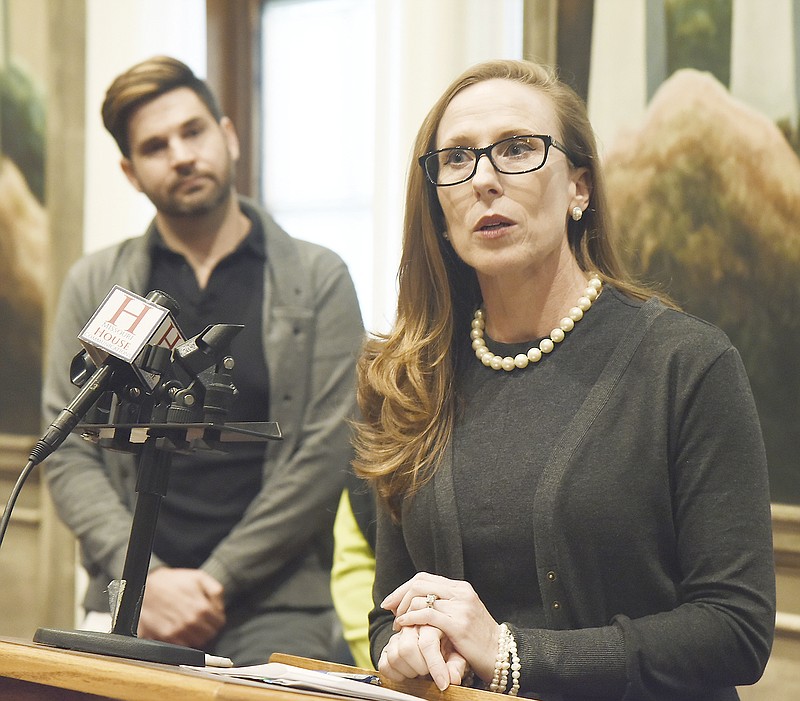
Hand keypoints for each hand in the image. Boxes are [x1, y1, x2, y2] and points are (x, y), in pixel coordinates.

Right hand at [137, 567, 225, 647]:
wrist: (147, 587)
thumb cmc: (174, 581)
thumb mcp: (199, 577)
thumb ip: (216, 592)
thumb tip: (220, 608)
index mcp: (202, 608)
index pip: (219, 623)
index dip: (218, 618)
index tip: (213, 616)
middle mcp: (191, 622)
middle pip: (210, 634)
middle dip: (209, 627)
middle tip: (203, 620)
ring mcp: (178, 631)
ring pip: (199, 642)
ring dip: (198, 635)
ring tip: (193, 625)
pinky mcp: (167, 637)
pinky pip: (184, 646)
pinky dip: (186, 639)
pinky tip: (183, 629)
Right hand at [378, 624, 467, 690]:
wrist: (436, 643)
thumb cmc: (448, 649)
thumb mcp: (457, 655)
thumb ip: (456, 665)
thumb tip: (453, 678)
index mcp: (430, 623)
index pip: (428, 643)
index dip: (435, 666)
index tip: (443, 684)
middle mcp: (411, 626)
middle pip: (407, 648)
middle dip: (421, 667)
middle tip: (429, 671)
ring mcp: (397, 637)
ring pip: (394, 656)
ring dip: (409, 671)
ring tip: (420, 671)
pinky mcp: (387, 649)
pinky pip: (384, 665)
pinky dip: (396, 675)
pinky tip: (408, 673)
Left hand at [381, 572, 499, 684]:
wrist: (500, 654)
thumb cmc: (477, 637)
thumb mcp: (462, 613)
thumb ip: (444, 603)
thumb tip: (416, 600)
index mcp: (460, 587)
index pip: (424, 578)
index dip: (404, 588)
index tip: (391, 601)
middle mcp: (460, 593)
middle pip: (419, 584)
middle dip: (399, 596)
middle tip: (390, 611)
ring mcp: (460, 607)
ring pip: (420, 598)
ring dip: (403, 611)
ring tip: (399, 625)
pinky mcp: (458, 624)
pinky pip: (426, 615)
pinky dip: (410, 618)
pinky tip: (403, 625)